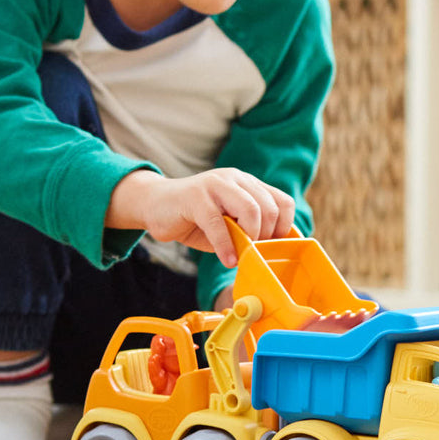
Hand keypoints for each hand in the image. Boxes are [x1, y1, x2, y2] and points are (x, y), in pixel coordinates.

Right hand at [105, 168, 294, 266]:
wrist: (155, 205)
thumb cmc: (195, 220)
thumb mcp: (228, 224)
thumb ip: (248, 231)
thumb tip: (272, 253)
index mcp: (247, 184)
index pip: (282, 202)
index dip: (284, 227)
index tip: (273, 247)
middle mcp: (235, 180)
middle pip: (269, 207)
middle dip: (266, 236)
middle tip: (254, 253)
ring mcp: (215, 185)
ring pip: (250, 210)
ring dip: (251, 238)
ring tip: (242, 255)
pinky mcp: (195, 196)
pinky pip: (218, 223)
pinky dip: (225, 245)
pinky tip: (227, 259)